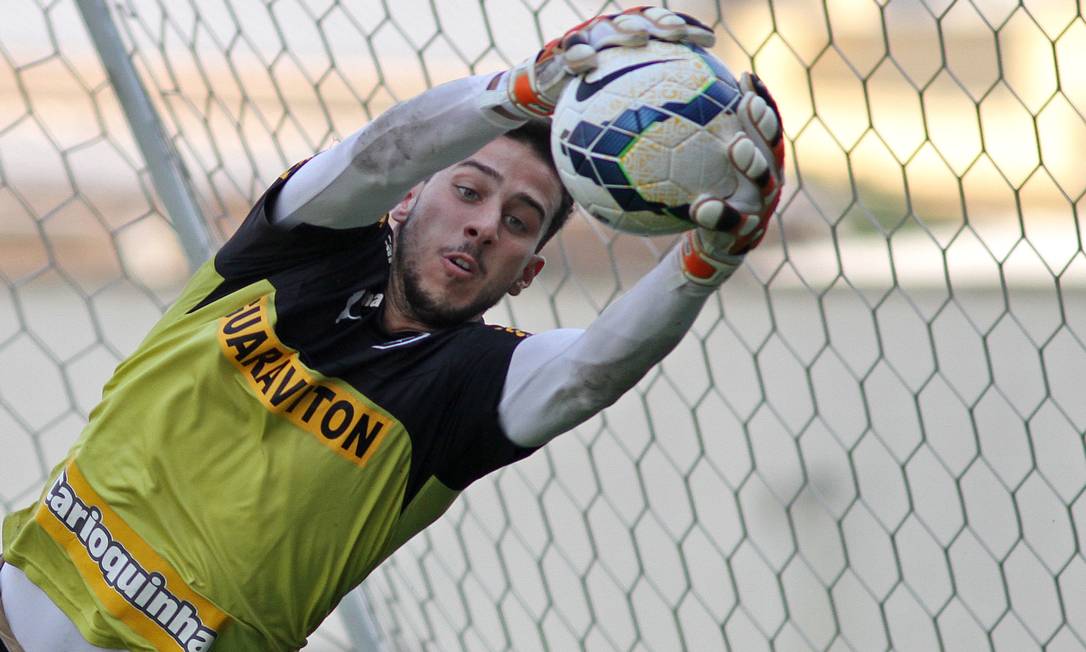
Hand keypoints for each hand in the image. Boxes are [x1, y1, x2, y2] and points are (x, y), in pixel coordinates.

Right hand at [501, 7, 714, 118]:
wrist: (543, 93)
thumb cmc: (589, 103)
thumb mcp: (620, 105)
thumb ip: (648, 108)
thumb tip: (693, 132)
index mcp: (629, 42)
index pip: (662, 28)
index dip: (686, 29)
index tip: (708, 42)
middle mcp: (608, 35)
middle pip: (639, 21)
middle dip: (660, 23)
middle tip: (678, 34)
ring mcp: (583, 40)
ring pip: (605, 29)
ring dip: (622, 30)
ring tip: (638, 39)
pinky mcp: (558, 54)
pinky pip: (568, 52)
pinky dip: (578, 54)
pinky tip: (588, 62)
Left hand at [680, 72, 784, 285]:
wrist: (708, 243)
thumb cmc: (698, 194)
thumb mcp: (695, 164)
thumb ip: (691, 134)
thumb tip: (655, 89)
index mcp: (760, 161)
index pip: (765, 126)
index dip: (761, 100)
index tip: (745, 76)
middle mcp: (766, 182)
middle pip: (772, 150)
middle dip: (764, 125)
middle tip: (749, 104)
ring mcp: (758, 208)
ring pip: (762, 185)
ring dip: (753, 163)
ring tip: (737, 145)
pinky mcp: (742, 234)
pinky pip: (732, 224)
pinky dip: (719, 215)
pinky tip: (701, 207)